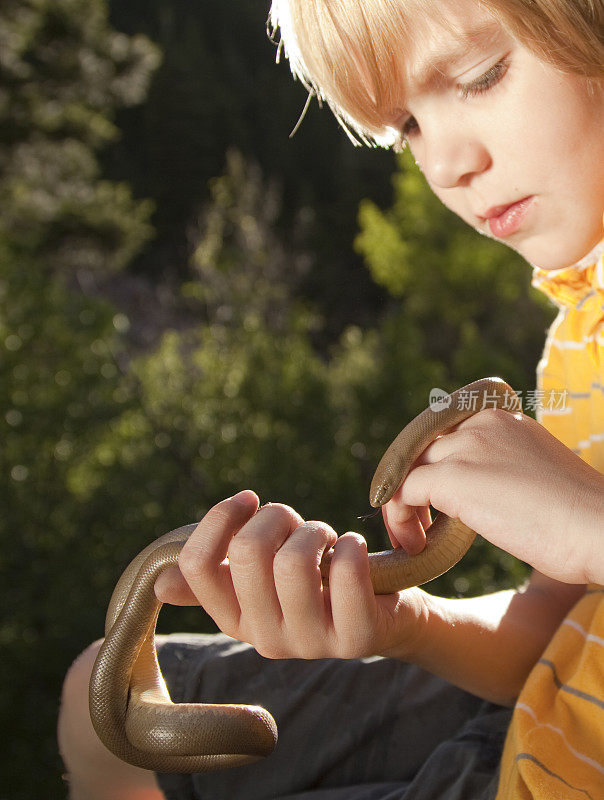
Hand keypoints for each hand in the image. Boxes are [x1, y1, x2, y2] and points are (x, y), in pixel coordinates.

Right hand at [155, 491, 427, 659]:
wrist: (384, 617)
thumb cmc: (317, 583)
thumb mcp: (265, 579)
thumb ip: (220, 574)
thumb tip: (161, 585)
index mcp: (232, 617)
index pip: (196, 566)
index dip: (219, 519)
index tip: (248, 499)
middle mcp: (263, 638)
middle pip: (247, 552)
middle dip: (276, 516)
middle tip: (297, 521)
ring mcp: (309, 643)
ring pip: (294, 561)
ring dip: (315, 531)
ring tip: (327, 539)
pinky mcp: (355, 638)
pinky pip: (345, 573)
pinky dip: (350, 546)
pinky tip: (352, 549)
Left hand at [383, 408, 603, 584]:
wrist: (601, 529)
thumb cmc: (580, 519)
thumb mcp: (535, 476)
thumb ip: (501, 469)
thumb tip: (476, 491)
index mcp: (503, 420)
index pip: (443, 431)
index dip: (428, 463)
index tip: (431, 499)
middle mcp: (481, 424)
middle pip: (420, 448)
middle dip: (410, 484)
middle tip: (417, 524)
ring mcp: (467, 447)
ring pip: (406, 468)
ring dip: (402, 506)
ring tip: (415, 539)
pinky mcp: (455, 477)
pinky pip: (404, 491)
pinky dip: (402, 518)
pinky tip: (417, 544)